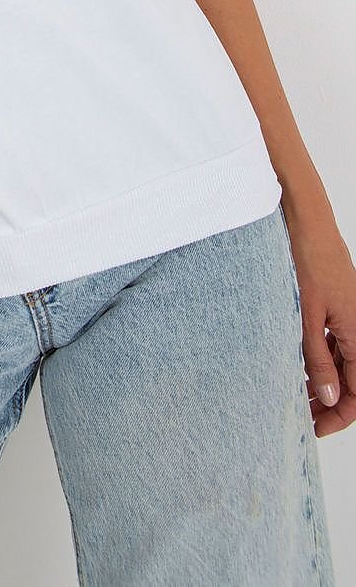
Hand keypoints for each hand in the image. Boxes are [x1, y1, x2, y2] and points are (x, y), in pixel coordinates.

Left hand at [282, 204, 355, 436]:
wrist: (304, 217)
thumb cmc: (305, 259)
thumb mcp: (305, 316)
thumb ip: (316, 359)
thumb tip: (328, 398)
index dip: (340, 415)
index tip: (315, 427)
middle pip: (352, 378)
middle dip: (329, 401)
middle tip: (301, 415)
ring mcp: (347, 312)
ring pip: (342, 359)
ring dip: (323, 379)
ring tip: (294, 392)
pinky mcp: (335, 300)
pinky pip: (335, 338)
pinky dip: (320, 354)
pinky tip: (297, 360)